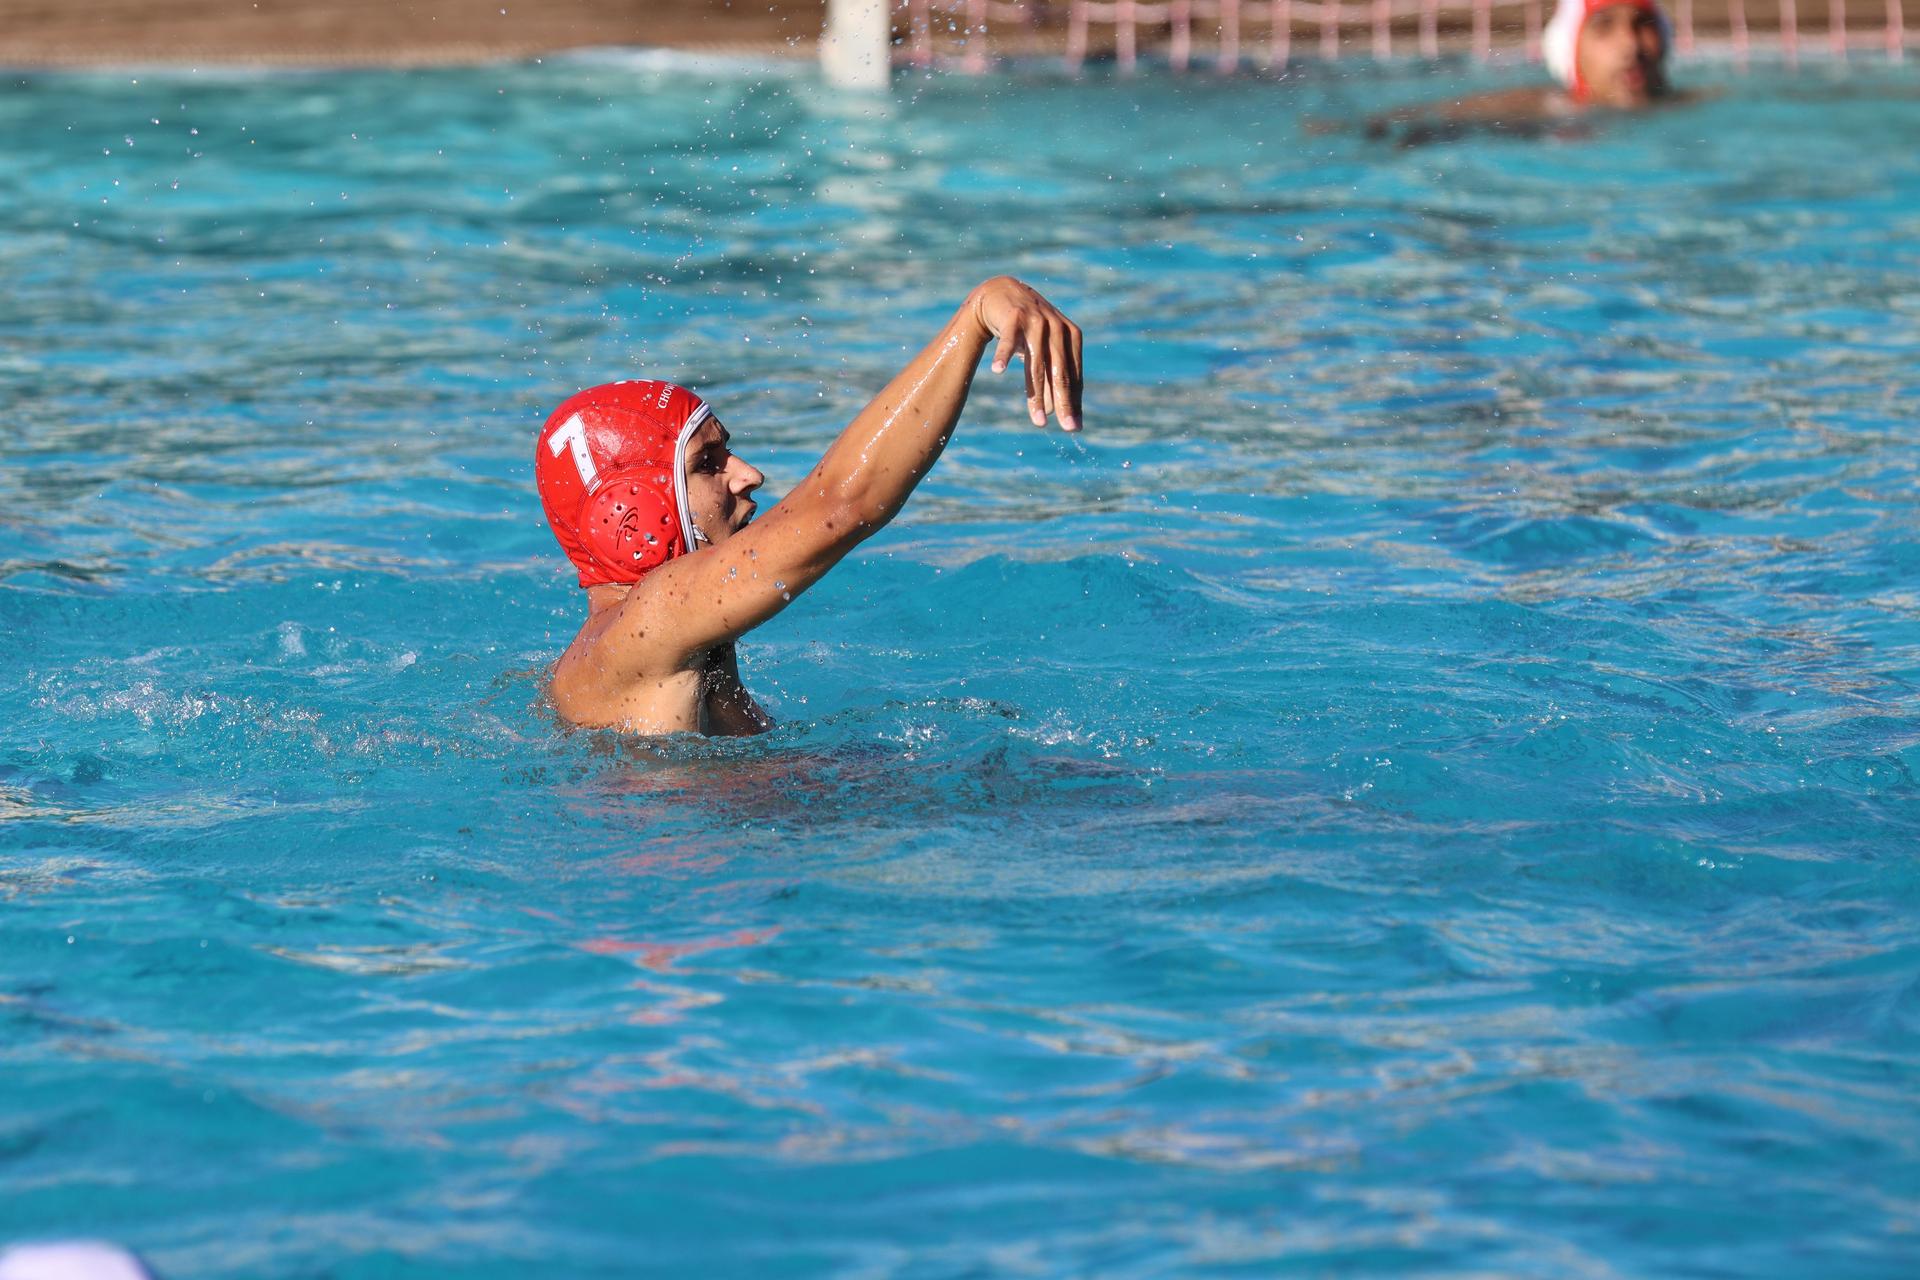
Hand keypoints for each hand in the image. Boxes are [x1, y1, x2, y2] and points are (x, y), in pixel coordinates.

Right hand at [969, 276, 1083, 431]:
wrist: (1001, 293)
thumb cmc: (1026, 328)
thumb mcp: (1043, 350)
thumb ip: (1053, 376)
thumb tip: (1063, 413)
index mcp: (1071, 335)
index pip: (1073, 375)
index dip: (1074, 401)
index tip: (1074, 427)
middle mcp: (1057, 327)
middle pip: (1060, 373)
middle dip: (1064, 403)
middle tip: (1067, 428)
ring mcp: (1035, 321)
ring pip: (1036, 365)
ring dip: (1037, 396)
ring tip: (1039, 420)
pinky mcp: (1013, 317)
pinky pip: (1008, 341)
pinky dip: (1003, 356)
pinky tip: (998, 371)